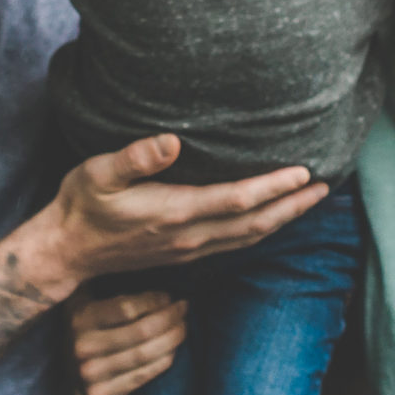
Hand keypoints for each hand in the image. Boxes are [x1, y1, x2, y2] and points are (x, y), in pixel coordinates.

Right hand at [21, 134, 325, 291]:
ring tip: (312, 201)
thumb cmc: (81, 206)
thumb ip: (134, 159)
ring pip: (250, 238)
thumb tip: (170, 141)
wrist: (67, 252)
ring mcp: (189, 249)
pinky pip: (236, 244)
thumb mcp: (97, 174)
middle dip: (293, 206)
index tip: (304, 172)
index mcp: (173, 213)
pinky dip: (263, 230)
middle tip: (327, 187)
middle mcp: (189, 236)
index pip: (236, 201)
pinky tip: (274, 219)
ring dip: (284, 219)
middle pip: (255, 224)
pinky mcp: (186, 254)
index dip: (273, 187)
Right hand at [70, 289, 186, 394]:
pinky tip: (172, 349)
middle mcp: (82, 348)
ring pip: (146, 355)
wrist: (64, 363)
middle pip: (142, 332)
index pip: (128, 308)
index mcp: (79, 318)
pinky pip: (143, 376)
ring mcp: (91, 375)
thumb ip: (106, 278)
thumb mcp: (86, 295)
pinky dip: (164, 360)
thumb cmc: (85, 320)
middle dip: (171, 318)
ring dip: (173, 339)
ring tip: (183, 326)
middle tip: (183, 308)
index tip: (169, 296)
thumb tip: (143, 257)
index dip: (155, 301)